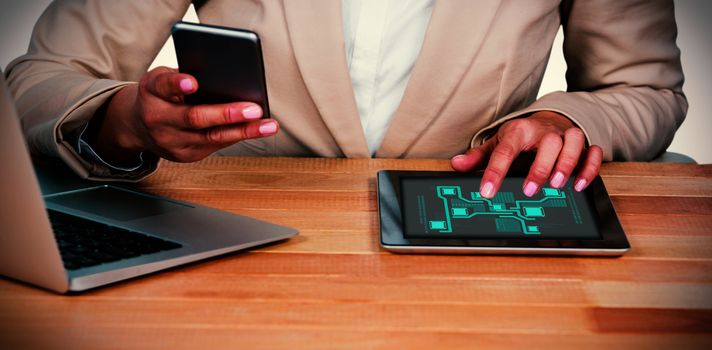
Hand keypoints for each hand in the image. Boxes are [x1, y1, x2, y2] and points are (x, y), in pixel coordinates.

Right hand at [86, 66, 278, 162]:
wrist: (137, 126)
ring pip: (211, 137)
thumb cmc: (160, 95)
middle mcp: (157, 120)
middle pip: (194, 118)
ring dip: (244, 131)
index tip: (193, 82)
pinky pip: (214, 146)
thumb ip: (184, 78)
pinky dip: (236, 136)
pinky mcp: (184, 156)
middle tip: (255, 109)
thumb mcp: (162, 79)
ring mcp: (170, 142)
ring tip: (268, 125)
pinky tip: (256, 130)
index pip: (162, 86)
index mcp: (151, 93)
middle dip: (227, 114)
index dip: (177, 84)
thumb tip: (226, 77)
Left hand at [450, 111, 602, 197]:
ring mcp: (565, 136)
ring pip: (573, 143)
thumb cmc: (521, 136)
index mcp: (519, 131)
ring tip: (558, 185)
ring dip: (568, 164)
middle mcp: (544, 131)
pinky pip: (592, 151)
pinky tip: (579, 184)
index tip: (487, 192)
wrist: (548, 119)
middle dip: (540, 167)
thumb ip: (478, 156)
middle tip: (530, 190)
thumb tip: (456, 165)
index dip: (495, 172)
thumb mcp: (498, 143)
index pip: (505, 151)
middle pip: (547, 144)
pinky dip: (589, 166)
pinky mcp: (583, 144)